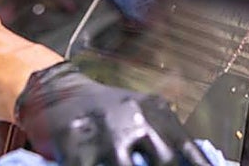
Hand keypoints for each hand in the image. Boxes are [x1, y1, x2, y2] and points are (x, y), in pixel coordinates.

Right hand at [15, 62, 211, 165]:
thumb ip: (164, 140)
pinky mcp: (74, 142)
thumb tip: (192, 162)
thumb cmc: (106, 110)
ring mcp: (104, 131)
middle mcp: (135, 119)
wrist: (57, 89)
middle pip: (164, 161)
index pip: (189, 151)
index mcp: (156, 113)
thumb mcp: (142, 116)